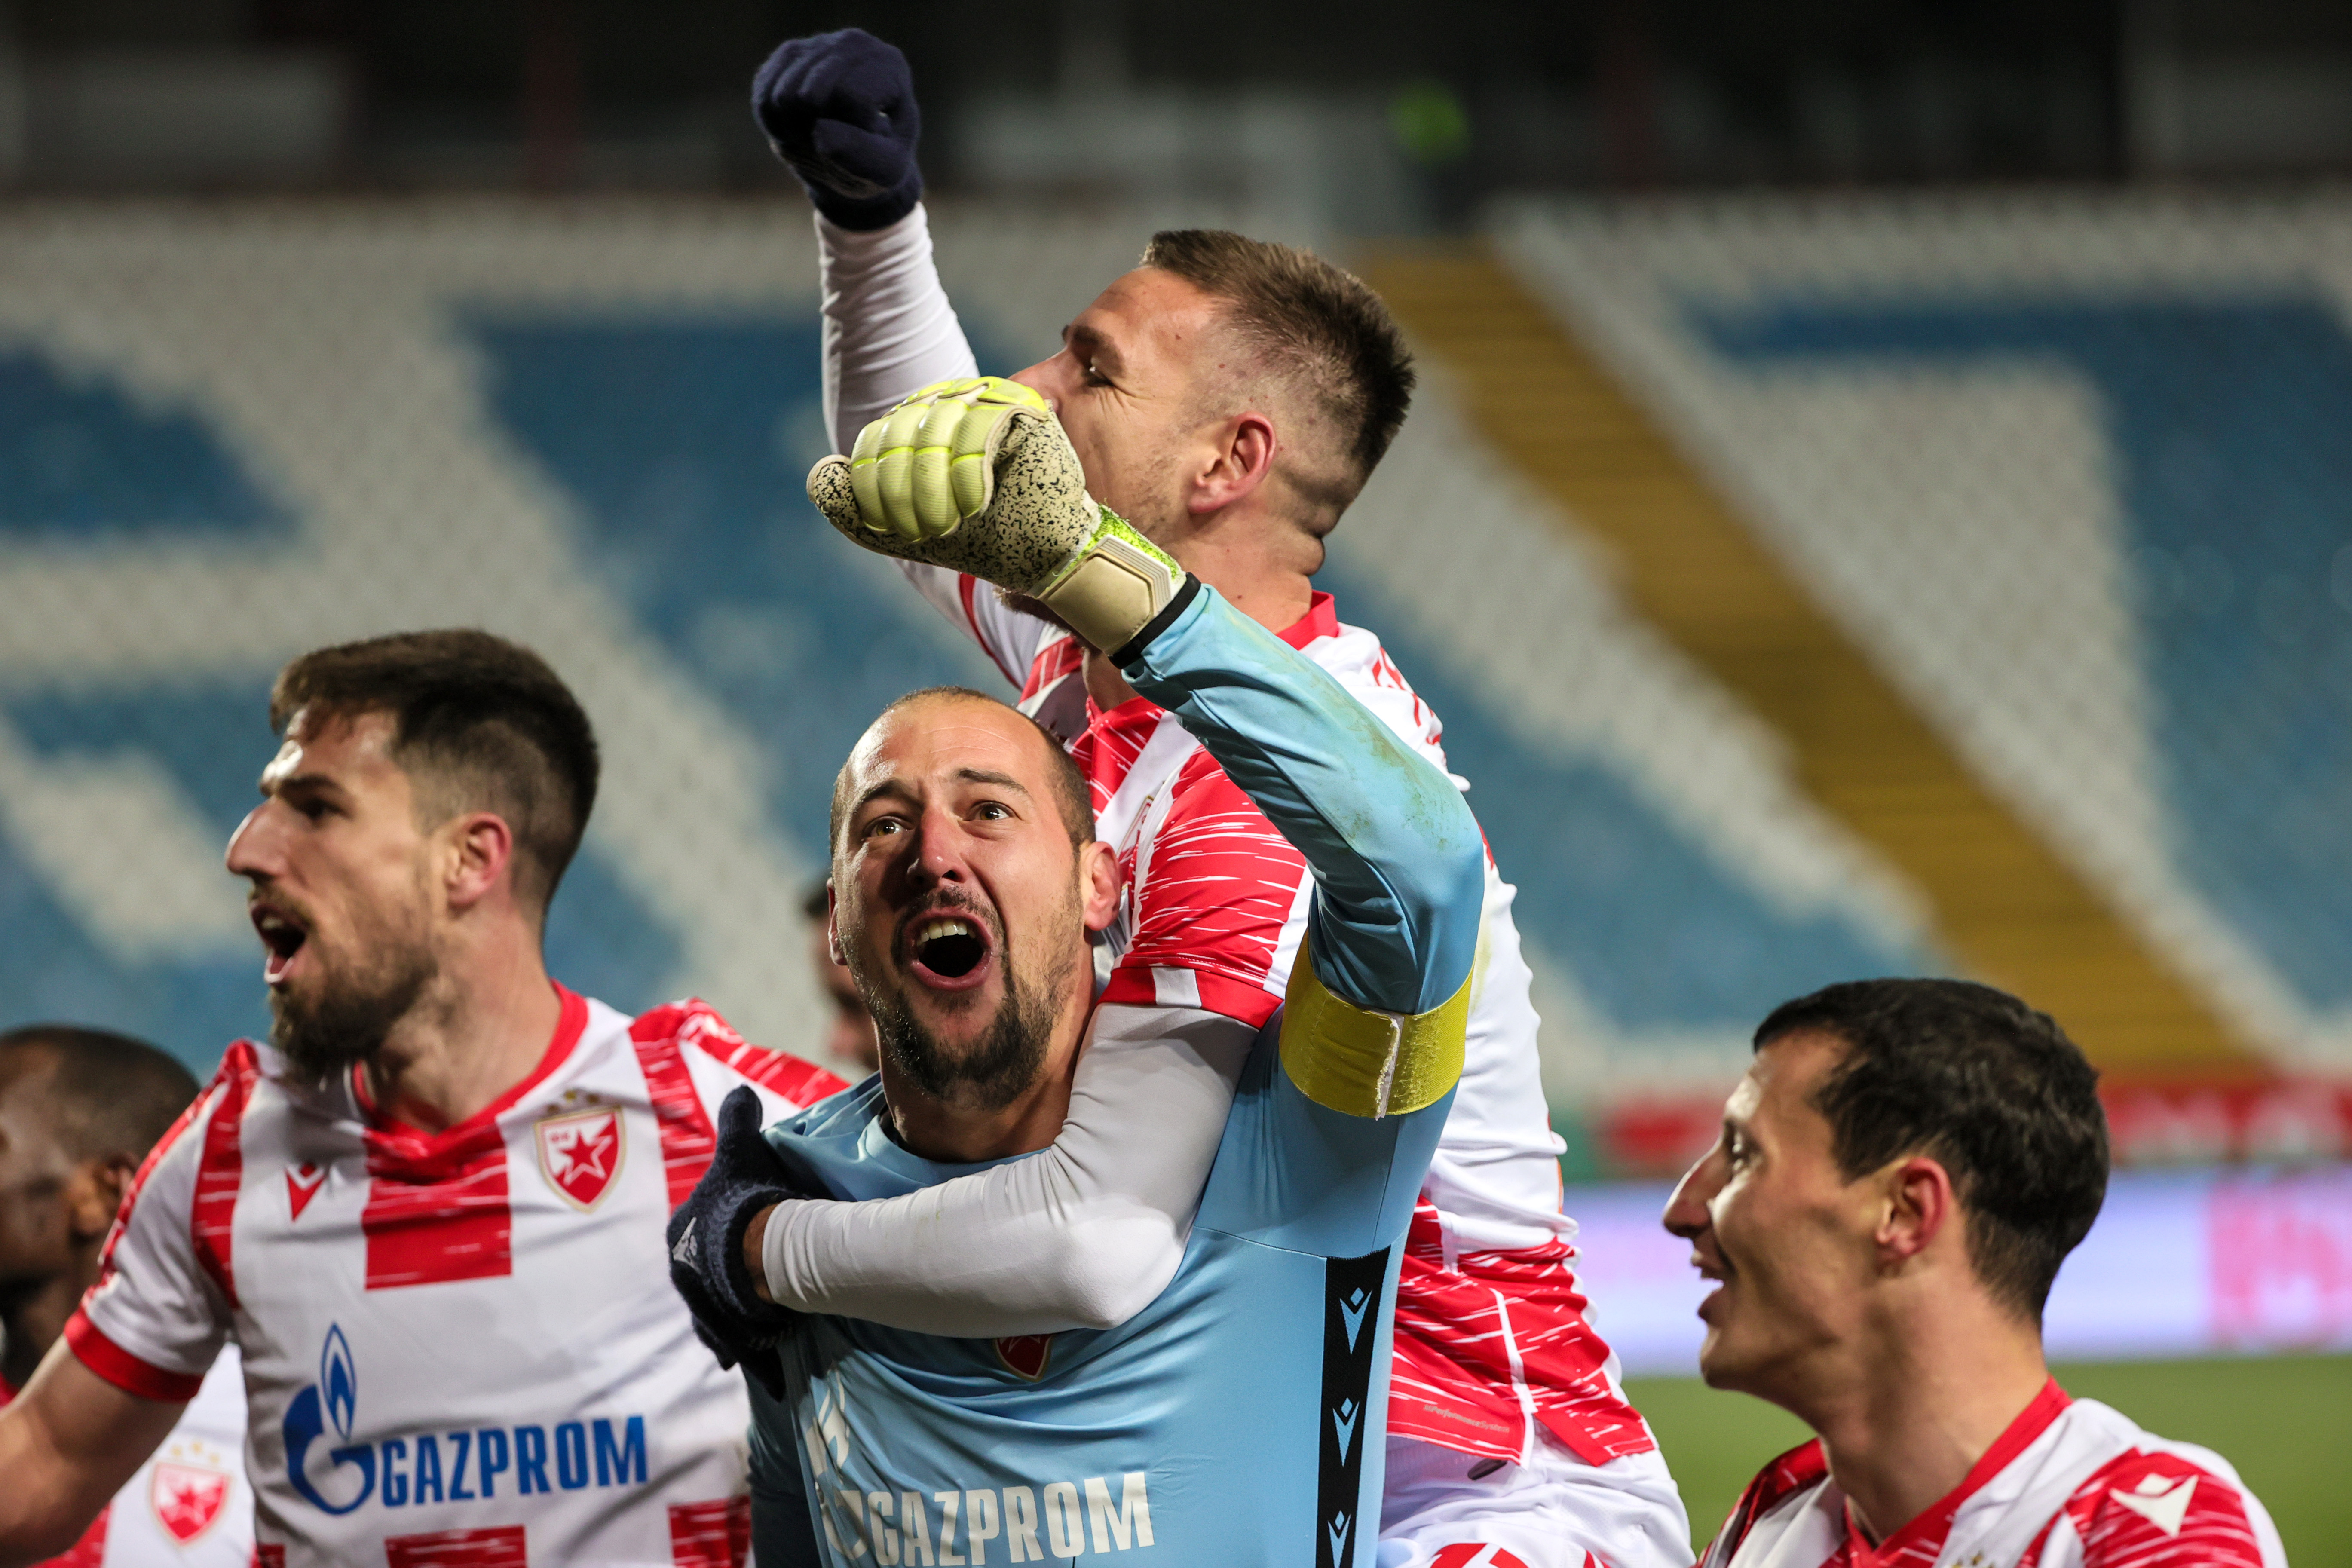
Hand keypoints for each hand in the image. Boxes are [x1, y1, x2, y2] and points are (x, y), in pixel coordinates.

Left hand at [665, 1087, 817, 1398]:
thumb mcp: (741, 1149)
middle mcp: (681, 1271)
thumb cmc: (745, 1200)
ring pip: (715, 1305)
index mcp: (678, 1231)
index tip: (744, 1224)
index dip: (720, 1223)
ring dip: (732, 1305)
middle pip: (703, 1269)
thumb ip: (737, 1120)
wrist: (760, 1253)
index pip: (694, 1226)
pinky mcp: (723, 1331)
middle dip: (723, 1269)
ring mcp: (700, 1305)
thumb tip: (741, 1091)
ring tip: (756, 1305)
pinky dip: (742, 1338)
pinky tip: (755, 1342)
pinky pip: (732, 1337)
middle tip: (753, 1266)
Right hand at [752, 29, 921, 230]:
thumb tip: (819, 130)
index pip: (853, 99)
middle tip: (833, 143)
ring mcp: (817, 44)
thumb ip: (863, 156)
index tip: (869, 138)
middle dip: (815, 133)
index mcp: (888, 64)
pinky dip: (774, 124)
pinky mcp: (787, 55)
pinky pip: (764, 95)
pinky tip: (796, 126)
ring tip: (817, 134)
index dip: (852, 131)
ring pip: (783, 95)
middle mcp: (853, 43)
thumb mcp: (885, 169)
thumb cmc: (877, 159)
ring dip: (794, 131)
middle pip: (811, 94)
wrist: (855, 155)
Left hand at [807, 377, 1189, 654]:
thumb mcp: (902, 532)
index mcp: (926, 423)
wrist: (1046, 558)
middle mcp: (956, 403)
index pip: (877, 437)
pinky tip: (976, 505)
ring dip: (933, 489)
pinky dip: (967, 477)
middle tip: (926, 530)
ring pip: (932, 430)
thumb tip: (824, 470)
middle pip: (898, 431)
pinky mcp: (1025, 411)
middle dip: (902, 492)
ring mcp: (992, 402)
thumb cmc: (983, 542)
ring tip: (951, 522)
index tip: (901, 530)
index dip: (875, 486)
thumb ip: (853, 506)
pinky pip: (975, 431)